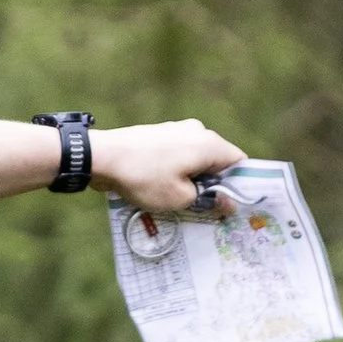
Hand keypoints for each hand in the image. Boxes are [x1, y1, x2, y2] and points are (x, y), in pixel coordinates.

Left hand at [88, 118, 247, 211]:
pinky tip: (166, 189)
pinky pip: (179, 155)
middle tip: (209, 212)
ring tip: (183, 204)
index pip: (239, 163)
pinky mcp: (160, 134)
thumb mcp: (181, 198)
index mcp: (210, 144)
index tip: (233, 207)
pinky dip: (178, 171)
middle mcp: (198, 131)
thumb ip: (209, 201)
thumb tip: (228, 205)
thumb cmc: (145, 178)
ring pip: (197, 159)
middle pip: (218, 161)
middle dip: (215, 185)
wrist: (102, 157)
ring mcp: (178, 130)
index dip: (240, 186)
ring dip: (194, 180)